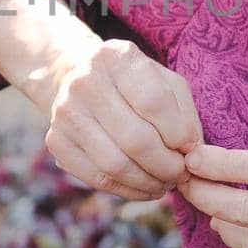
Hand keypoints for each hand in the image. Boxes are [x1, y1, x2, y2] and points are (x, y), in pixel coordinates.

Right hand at [41, 38, 203, 201]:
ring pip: (115, 164)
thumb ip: (184, 113)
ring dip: (148, 182)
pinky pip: (97, 178)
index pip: (153, 102)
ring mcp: (65, 112)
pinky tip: (145, 188)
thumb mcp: (165, 82)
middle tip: (181, 174)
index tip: (190, 148)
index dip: (178, 133)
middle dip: (167, 165)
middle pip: (135, 139)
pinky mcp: (56, 141)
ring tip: (166, 183)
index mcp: (115, 57)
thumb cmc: (135, 84)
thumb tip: (191, 150)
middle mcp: (84, 81)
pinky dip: (128, 190)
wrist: (81, 80)